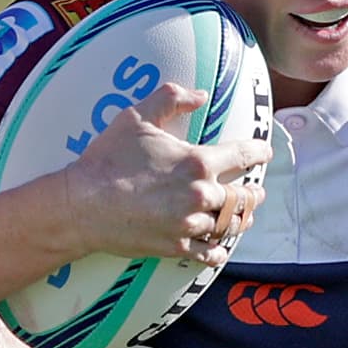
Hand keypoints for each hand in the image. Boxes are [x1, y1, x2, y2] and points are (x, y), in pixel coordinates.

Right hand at [63, 82, 270, 270]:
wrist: (82, 205)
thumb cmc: (107, 158)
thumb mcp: (136, 116)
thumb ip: (171, 98)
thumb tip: (200, 95)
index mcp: (198, 161)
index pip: (244, 155)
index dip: (260, 152)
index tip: (265, 152)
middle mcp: (200, 194)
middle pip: (243, 196)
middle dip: (254, 193)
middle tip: (258, 191)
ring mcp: (189, 223)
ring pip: (230, 225)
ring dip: (241, 220)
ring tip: (245, 217)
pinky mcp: (175, 246)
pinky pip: (208, 253)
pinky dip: (219, 250)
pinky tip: (221, 248)